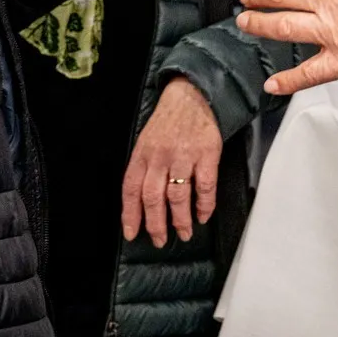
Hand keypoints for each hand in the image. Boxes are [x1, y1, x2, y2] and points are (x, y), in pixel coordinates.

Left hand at [121, 77, 222, 246]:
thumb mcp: (147, 140)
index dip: (130, 214)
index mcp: (142, 154)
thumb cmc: (169, 121)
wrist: (194, 96)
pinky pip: (204, 186)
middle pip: (153, 198)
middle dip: (156, 224)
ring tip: (184, 233)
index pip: (131, 189)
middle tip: (160, 241)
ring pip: (178, 196)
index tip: (132, 234)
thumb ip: (144, 167)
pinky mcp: (206, 155)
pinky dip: (204, 205)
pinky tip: (203, 216)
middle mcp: (160, 157)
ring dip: (181, 220)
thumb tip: (142, 201)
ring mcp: (184, 156)